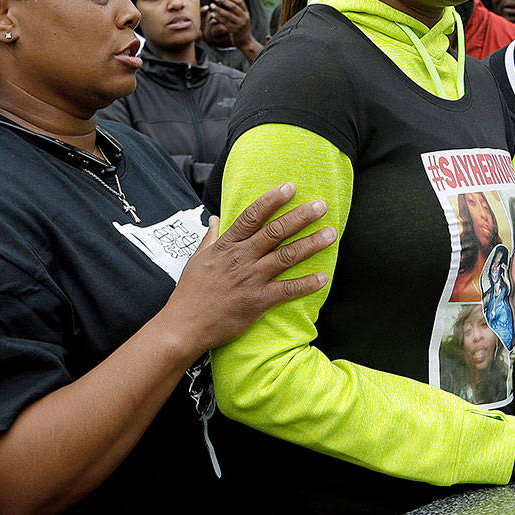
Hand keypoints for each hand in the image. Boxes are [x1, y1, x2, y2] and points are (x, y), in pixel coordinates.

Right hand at [163, 183, 333, 355]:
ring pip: (287, 256)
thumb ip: (211, 237)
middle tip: (321, 206)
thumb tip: (215, 218)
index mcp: (226, 246)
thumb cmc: (190, 293)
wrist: (184, 326)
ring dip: (311, 244)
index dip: (272, 200)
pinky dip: (306, 284)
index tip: (290, 188)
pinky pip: (287, 290)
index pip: (252, 216)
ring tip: (330, 234)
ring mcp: (251, 279)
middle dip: (301, 216)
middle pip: (276, 231)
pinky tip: (323, 278)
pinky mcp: (258, 302)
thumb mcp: (197, 259)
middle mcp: (241, 259)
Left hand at [206, 0, 254, 45]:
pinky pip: (224, 23)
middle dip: (223, 2)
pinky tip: (212, 15)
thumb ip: (237, 9)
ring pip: (228, 15)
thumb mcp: (242, 17)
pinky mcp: (233, 30)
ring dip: (218, 9)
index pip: (240, 2)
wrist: (245, 41)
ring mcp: (239, 25)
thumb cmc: (240, 26)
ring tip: (212, 6)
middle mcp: (244, 18)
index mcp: (246, 13)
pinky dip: (218, 18)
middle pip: (233, 7)